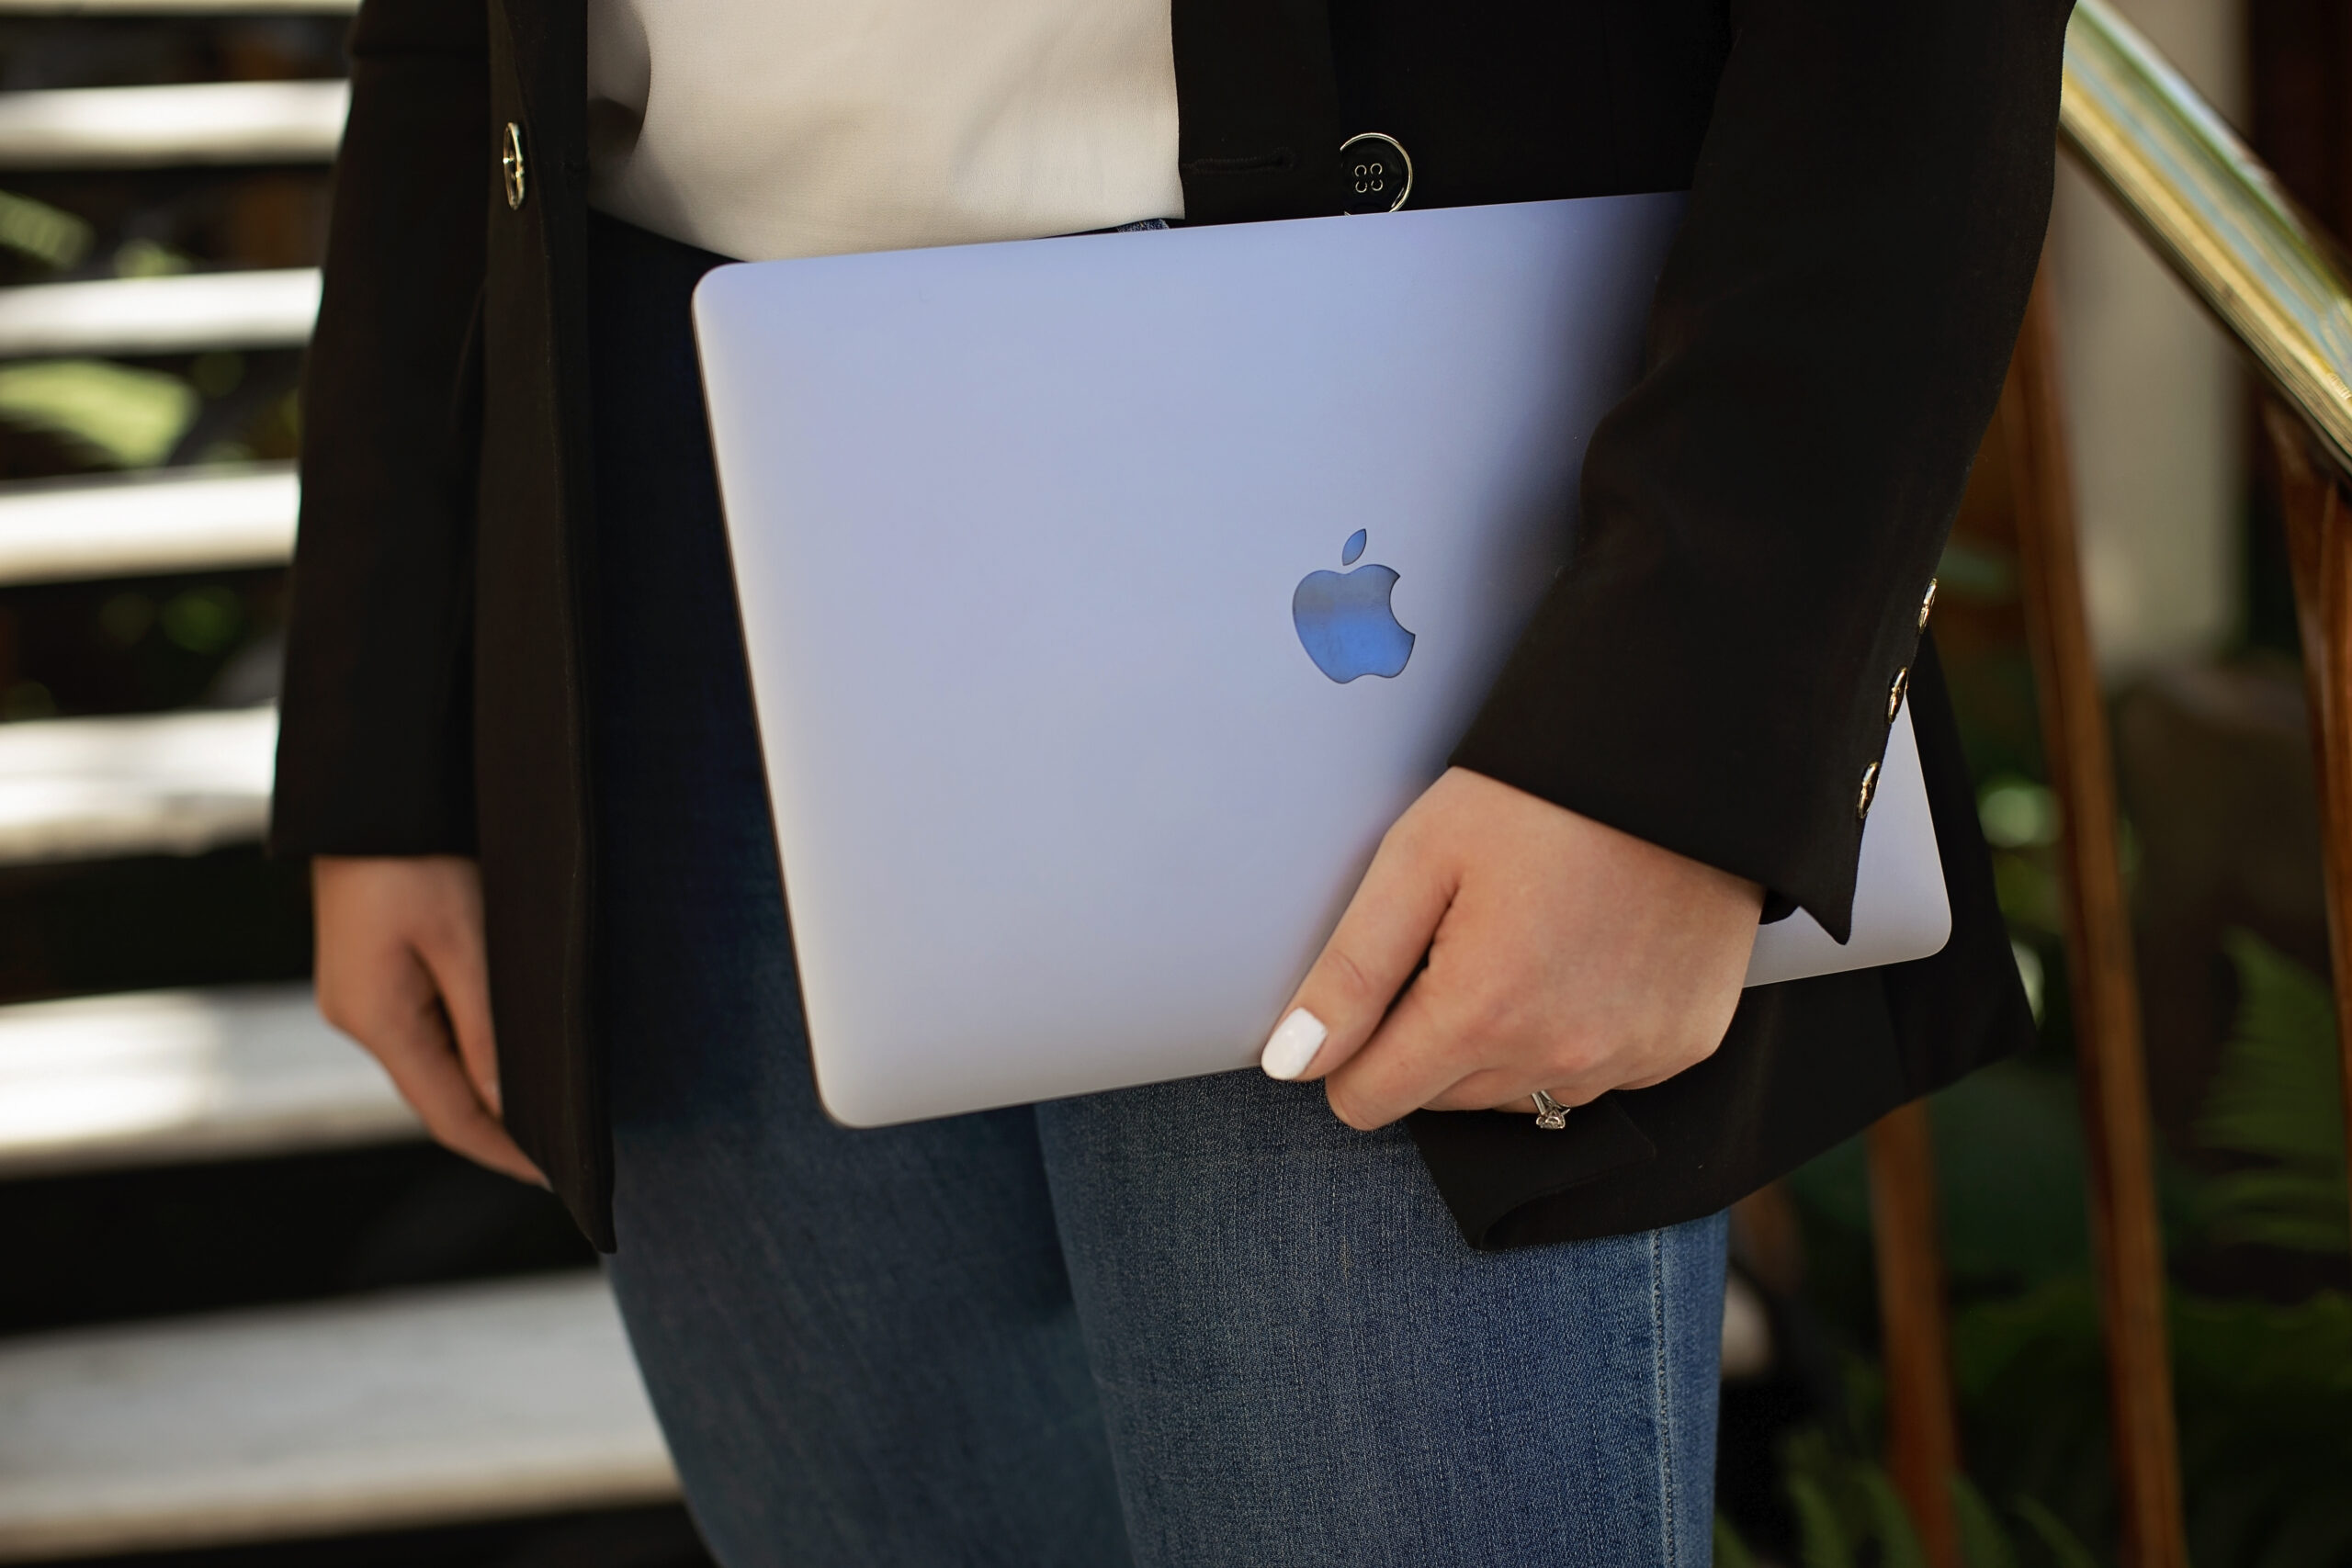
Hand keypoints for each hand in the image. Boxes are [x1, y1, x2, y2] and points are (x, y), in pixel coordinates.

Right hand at [312, 855, 544, 1183]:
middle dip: (499, 1125)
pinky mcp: (368, 970)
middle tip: (566, 1145)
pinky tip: (506, 1049)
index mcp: (379, 1020)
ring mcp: (359, 994)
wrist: (369, 793)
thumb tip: (506, 1103)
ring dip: (484, 1087)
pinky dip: (467, 1047)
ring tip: (548, 1106)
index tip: (557, 1174)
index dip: (504, 1151)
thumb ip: (484, 1028)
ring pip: (432, 1062)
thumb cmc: (416, 858)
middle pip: (438, 1095)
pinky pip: (425, 1026)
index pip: (448, 1116)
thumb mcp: (464, 941)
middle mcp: (359, 1017)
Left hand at [1260, 767, 1763, 1128]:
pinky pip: (1597, 1077)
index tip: (1378, 986)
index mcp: (1481, 1014)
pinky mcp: (1679, 1047)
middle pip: (1440, 1100)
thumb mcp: (1419, 859)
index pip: (1368, 1101)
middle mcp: (1560, 1058)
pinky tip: (1587, 957)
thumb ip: (1350, 972)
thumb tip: (1289, 1064)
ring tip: (1528, 942)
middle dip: (1431, 1037)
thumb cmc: (1538, 798)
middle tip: (1463, 939)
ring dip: (1505, 1042)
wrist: (1682, 762)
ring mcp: (1629, 1061)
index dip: (1354, 1047)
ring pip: (1518, 1095)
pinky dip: (1579, 1034)